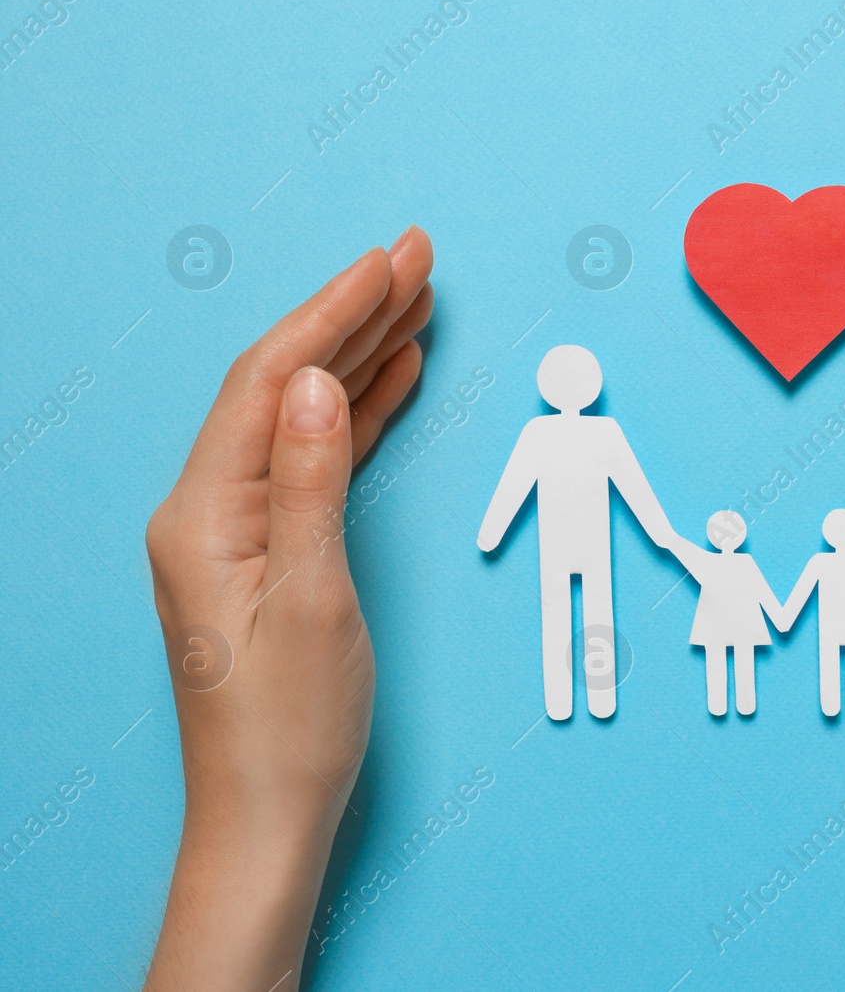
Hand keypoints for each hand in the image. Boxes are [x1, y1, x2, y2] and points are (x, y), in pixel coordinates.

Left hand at [144, 228, 433, 988]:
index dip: (336, 312)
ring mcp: (235, 527)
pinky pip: (313, 457)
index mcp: (203, 513)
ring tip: (417, 301)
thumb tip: (318, 381)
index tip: (392, 262)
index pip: (269, 381)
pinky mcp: (267, 548)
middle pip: (281, 382)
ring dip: (360, 354)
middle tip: (416, 257)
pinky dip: (358, 413)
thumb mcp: (311, 598)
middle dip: (352, 314)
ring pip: (301, 413)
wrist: (269, 812)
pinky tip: (394, 380)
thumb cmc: (288, 723)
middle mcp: (207, 508)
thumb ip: (311, 481)